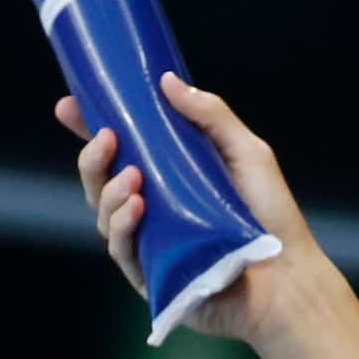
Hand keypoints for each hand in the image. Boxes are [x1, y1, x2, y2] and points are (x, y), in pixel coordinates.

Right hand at [59, 74, 321, 342]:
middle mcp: (154, 211)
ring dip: (108, 191)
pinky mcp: (152, 277)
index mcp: (170, 180)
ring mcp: (150, 245)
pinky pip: (122, 250)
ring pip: (105, 215)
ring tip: (132, 178)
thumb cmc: (273, 217)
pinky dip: (122, 226)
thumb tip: (167, 81)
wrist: (288, 277)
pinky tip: (135, 208)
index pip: (119, 153)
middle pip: (101, 182)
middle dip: (93, 158)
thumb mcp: (248, 153)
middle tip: (107, 138)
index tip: (70, 106)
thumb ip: (211, 115)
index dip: (90, 130)